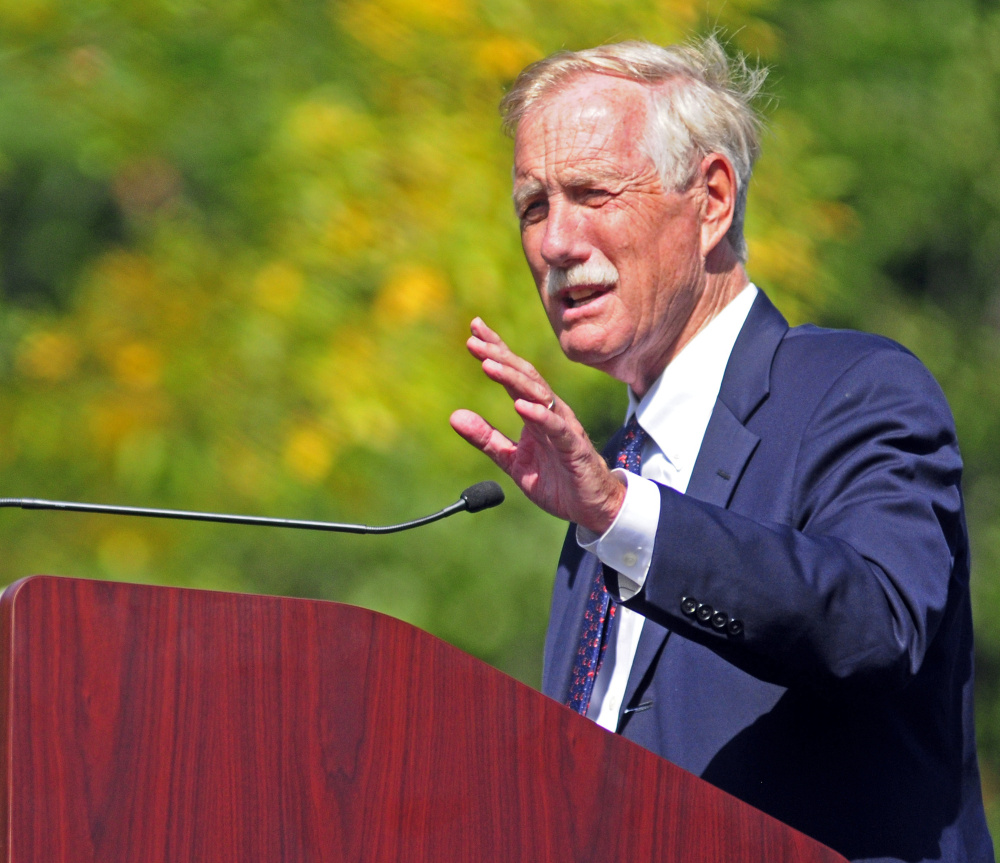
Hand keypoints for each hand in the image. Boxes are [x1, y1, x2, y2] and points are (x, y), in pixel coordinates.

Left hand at [449, 318, 625, 532]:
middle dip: (499, 356)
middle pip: (524, 376)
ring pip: (538, 395)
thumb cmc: (556, 479)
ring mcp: (563, 426)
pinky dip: (540, 415)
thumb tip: (453, 417)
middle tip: (474, 341)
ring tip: (489, 365)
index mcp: (534, 411)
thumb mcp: (512, 460)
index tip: (473, 330)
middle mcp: (550, 411)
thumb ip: (486, 438)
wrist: (590, 506)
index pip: (513, 374)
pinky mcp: (573, 447)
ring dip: (513, 378)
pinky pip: (557, 427)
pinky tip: (521, 406)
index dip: (495, 351)